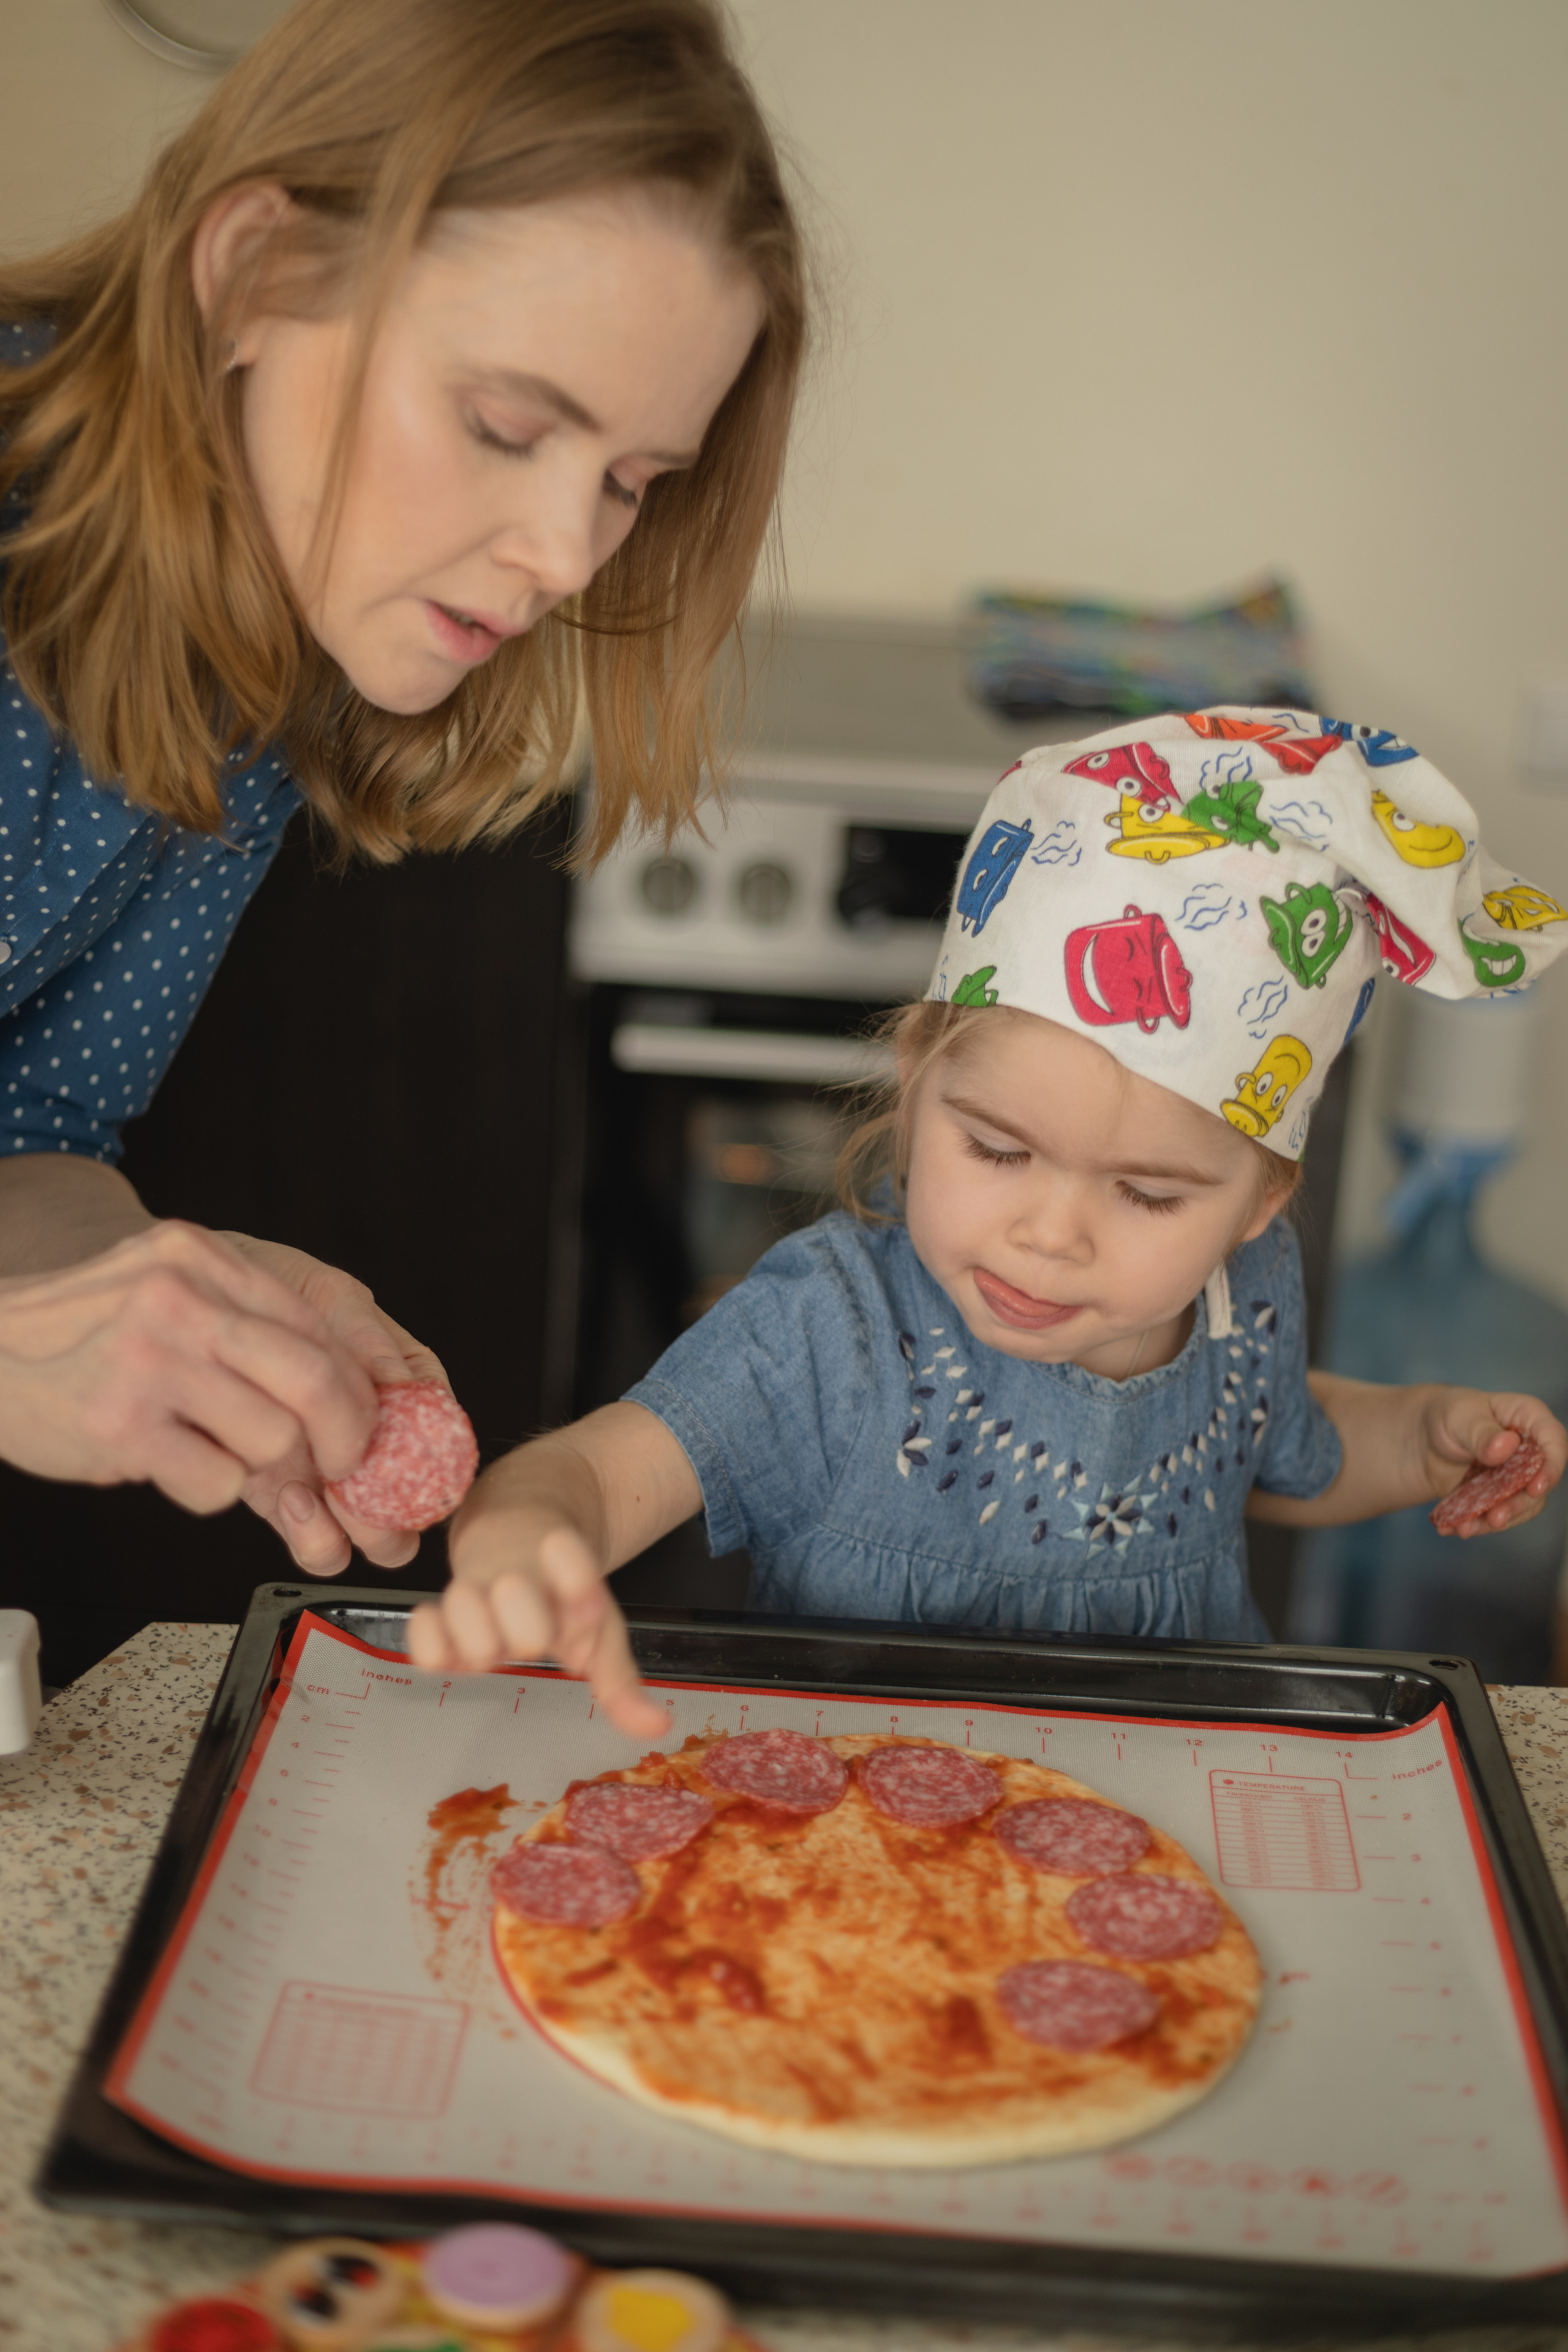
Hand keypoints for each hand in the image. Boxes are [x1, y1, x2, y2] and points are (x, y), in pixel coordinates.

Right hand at [0, 1221, 381, 1522]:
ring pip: (273, 1439)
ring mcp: (148, 1363)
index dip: (354, 1386)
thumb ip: (239, 1315)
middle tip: (339, 1466)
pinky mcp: (121, 1427)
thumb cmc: (77, 1330)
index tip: (361, 1421)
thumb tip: (343, 1379)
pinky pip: (217, 1483)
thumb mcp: (158, 1283)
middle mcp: (178, 1300)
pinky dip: (211, 1488)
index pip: (315, 1326)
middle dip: (344, 1437)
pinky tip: (174, 1464)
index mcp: (196, 1256)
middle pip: (313, 1380)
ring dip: (266, 1468)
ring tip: (226, 1455)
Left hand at [221, 1233, 448, 1575]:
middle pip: (411, 1500)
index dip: (435, 1461)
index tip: (405, 1459)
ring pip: (369, 1532)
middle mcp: (371, 1435)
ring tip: (314, 1495)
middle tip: (362, 1495)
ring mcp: (329, 1468)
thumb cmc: (268, 1285)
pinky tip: (291, 1502)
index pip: (442, 1437)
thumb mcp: (326, 1296)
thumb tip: (406, 1387)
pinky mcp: (285, 1493)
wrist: (193, 1303)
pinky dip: (313, 1535)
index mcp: (400, 1386)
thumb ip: (368, 1339)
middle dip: (395, 1513)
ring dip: (353, 1530)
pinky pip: (317, 1537)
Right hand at [407, 1485, 665, 1740]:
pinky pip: (421, 1631)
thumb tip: (658, 1727)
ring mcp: (475, 1591)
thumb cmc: (557, 1598)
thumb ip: (623, 1687)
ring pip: (465, 1604)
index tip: (589, 1601)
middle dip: (529, 1628)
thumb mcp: (599, 1635)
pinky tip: (455, 1656)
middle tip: (535, 1638)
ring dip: (481, 1635)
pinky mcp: (437, 1612)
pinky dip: (432, 1644)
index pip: (576, 1574)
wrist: (515, 1534)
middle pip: (517, 1600)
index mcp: (568, 1586)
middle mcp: (520, 1581)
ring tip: (493, 1643)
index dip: (578, 1584)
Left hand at [1425, 1390, 1566, 1535]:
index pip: (1554, 1442)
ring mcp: (1518, 1477)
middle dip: (1518, 1504)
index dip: (1551, 1467)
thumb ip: (1481, 1432)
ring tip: (1467, 1528)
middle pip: (1540, 1482)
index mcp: (1529, 1418)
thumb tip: (1506, 1446)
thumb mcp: (1459, 1416)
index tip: (1535, 1488)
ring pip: (1522, 1505)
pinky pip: (1498, 1515)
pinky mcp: (1501, 1497)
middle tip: (1496, 1518)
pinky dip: (1478, 1524)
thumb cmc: (1449, 1416)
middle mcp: (1532, 1450)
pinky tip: (1455, 1527)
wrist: (1425, 1440)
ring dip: (1498, 1520)